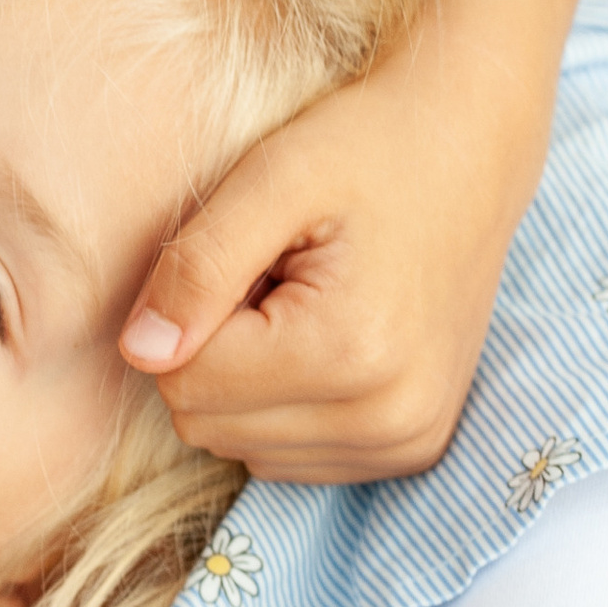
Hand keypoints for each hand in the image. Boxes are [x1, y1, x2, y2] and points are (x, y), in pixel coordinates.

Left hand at [118, 60, 541, 483]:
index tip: (252, 259)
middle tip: (277, 278)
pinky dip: (286, 403)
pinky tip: (328, 339)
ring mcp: (406, 442)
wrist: (469, 148)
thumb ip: (196, 267)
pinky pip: (289, 458)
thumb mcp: (270, 179)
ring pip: (242, 448)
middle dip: (219, 350)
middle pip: (208, 425)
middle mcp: (387, 418)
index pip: (184, 383)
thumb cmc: (366, 148)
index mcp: (351, 353)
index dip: (192, 312)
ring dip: (250, 380)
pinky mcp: (411, 449)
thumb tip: (139, 354)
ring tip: (306, 303)